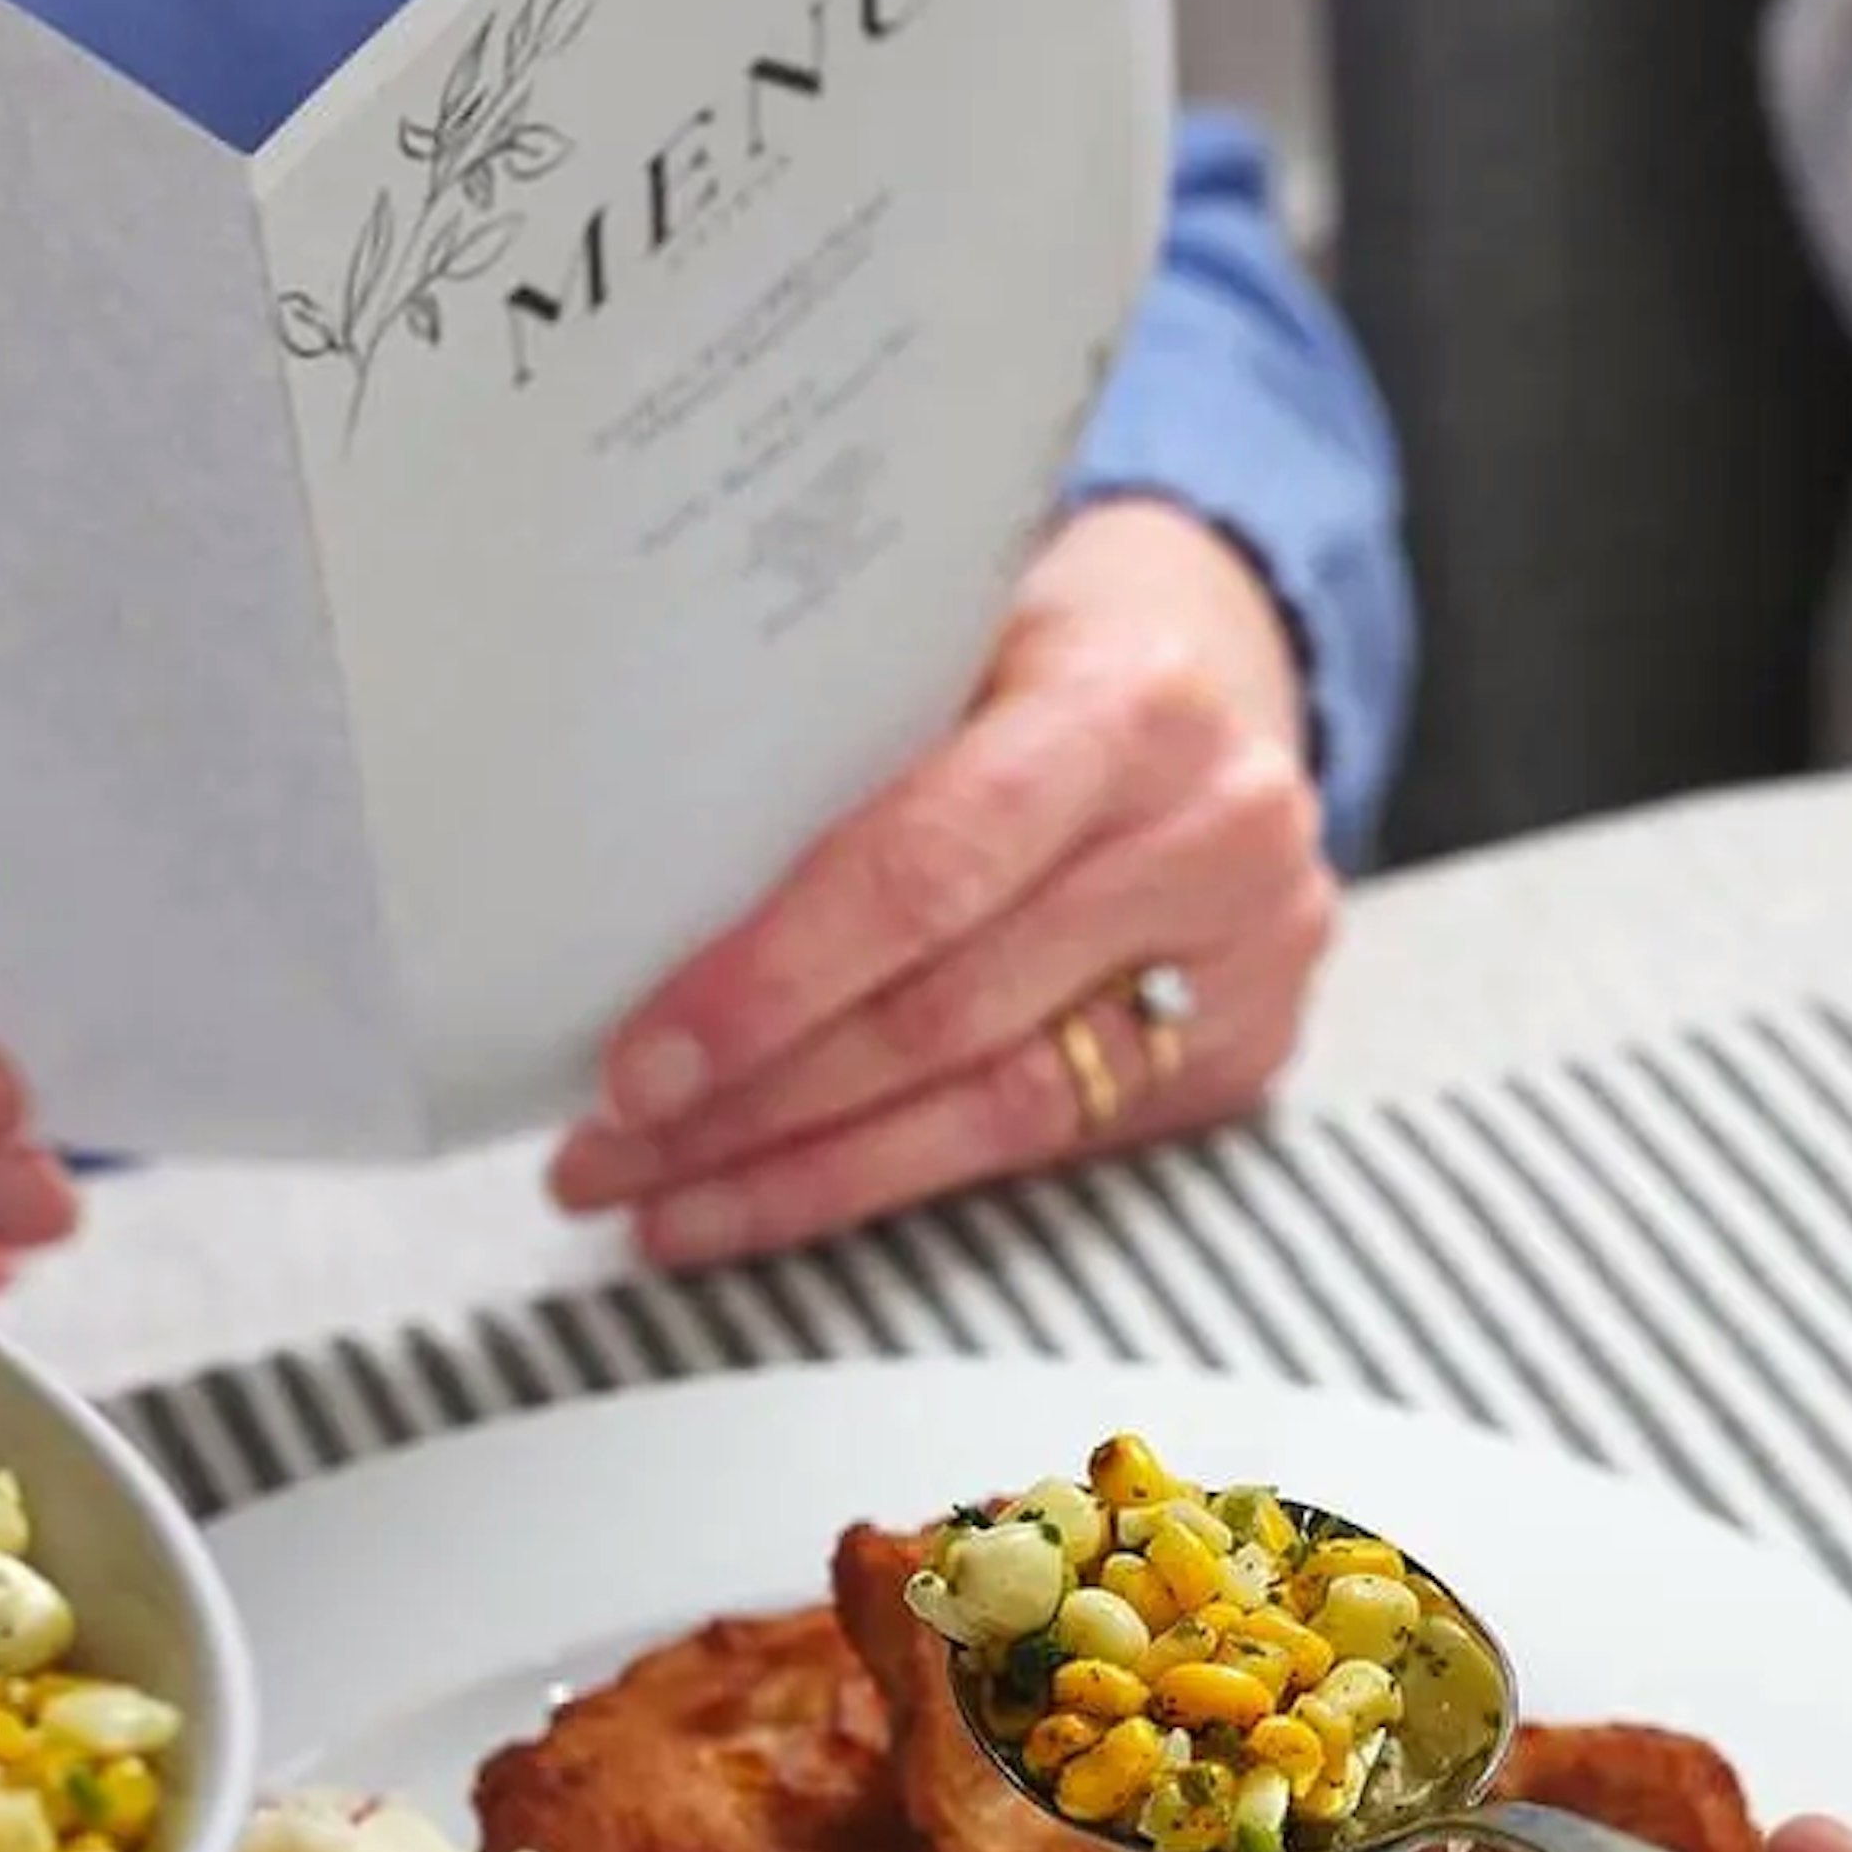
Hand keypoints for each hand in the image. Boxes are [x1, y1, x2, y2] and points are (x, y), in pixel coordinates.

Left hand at [548, 500, 1336, 1266]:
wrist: (1226, 678)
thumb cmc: (1048, 662)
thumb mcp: (960, 647)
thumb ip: (845, 752)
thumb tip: (631, 897)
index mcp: (1129, 705)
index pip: (929, 868)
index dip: (773, 982)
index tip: (643, 1064)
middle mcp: (1209, 839)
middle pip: (948, 1015)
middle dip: (757, 1104)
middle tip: (611, 1154)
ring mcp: (1241, 965)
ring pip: (993, 1115)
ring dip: (806, 1175)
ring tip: (667, 1204)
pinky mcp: (1236, 1062)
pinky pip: (1038, 1154)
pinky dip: (890, 1182)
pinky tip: (775, 1200)